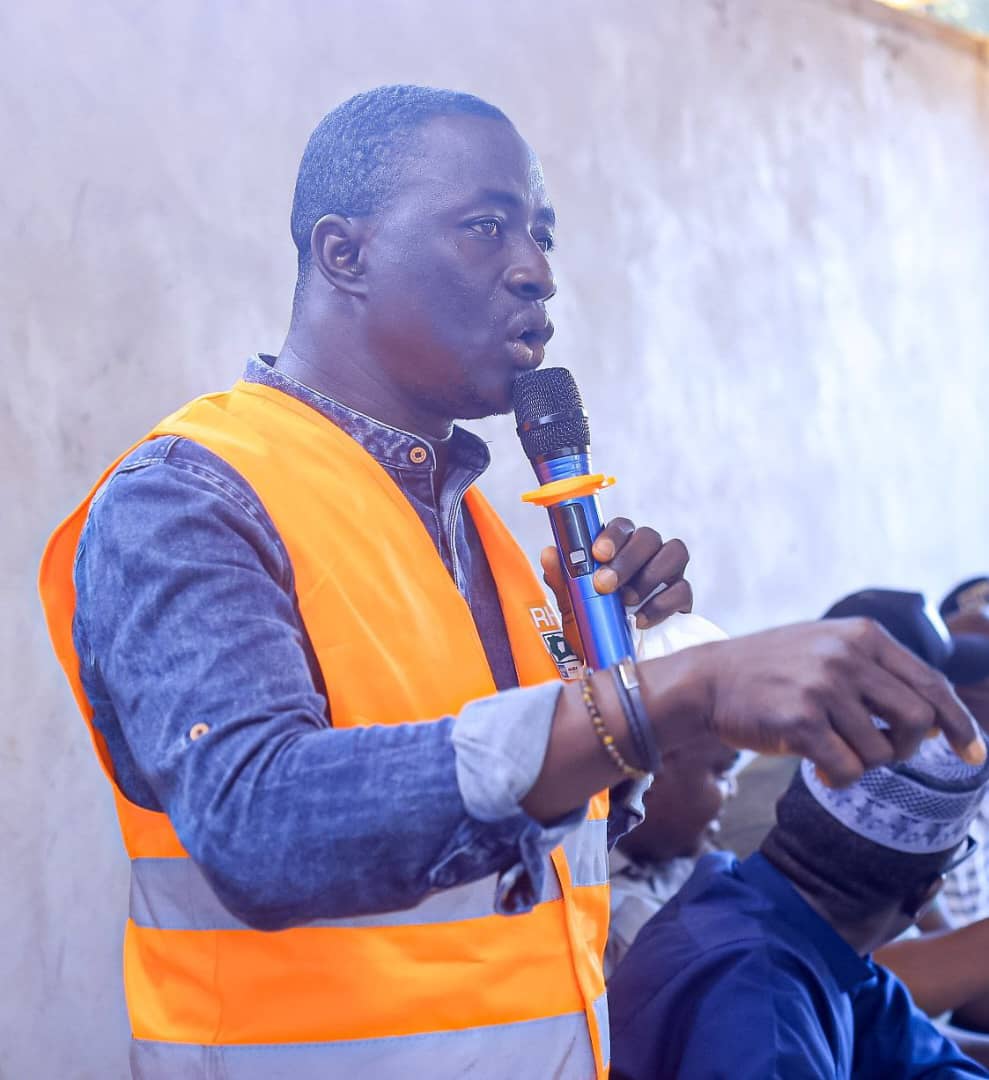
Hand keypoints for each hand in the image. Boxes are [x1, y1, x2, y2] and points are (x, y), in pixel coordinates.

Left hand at [540, 518, 690, 655]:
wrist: (611, 658)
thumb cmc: (593, 622)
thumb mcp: (571, 605)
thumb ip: (562, 579)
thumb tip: (550, 553)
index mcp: (620, 547)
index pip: (622, 525)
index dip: (613, 534)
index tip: (598, 553)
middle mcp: (647, 552)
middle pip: (648, 536)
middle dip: (627, 559)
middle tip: (604, 584)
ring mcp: (669, 572)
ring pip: (674, 553)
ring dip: (648, 576)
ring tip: (626, 600)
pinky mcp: (682, 597)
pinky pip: (683, 589)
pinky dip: (661, 604)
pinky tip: (640, 620)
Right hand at [640, 617, 985, 786]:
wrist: (708, 680)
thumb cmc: (770, 669)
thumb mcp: (826, 647)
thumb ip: (876, 670)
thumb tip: (936, 718)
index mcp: (862, 635)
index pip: (931, 683)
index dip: (959, 723)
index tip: (973, 752)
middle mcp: (847, 657)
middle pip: (917, 721)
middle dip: (905, 747)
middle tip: (881, 752)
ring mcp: (823, 688)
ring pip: (882, 752)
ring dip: (863, 762)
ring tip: (832, 750)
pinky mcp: (800, 721)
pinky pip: (849, 769)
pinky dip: (839, 776)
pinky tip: (818, 767)